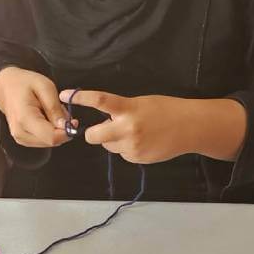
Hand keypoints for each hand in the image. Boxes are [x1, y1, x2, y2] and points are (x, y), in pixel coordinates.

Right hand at [0, 67, 68, 148]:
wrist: (6, 88)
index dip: (66, 132)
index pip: (51, 137)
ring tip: (51, 112)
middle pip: (51, 142)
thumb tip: (65, 126)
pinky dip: (49, 132)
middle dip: (62, 129)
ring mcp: (20, 139)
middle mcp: (20, 133)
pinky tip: (46, 119)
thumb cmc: (25, 83)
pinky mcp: (23, 140)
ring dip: (56, 130)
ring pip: (48, 143)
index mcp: (25, 119)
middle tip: (61, 111)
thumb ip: (55, 108)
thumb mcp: (45, 87)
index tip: (74, 120)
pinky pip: (43, 141)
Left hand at [59, 90, 246, 162]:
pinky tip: (143, 142)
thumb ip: (121, 112)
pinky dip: (126, 148)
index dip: (81, 98)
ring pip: (108, 146)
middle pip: (93, 136)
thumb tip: (104, 123)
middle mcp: (127, 129)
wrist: (189, 128)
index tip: (65, 94)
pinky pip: (122, 154)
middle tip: (99, 129)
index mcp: (128, 109)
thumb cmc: (165, 110)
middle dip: (92, 134)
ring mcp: (131, 146)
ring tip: (134, 133)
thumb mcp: (141, 103)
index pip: (100, 101)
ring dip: (113, 141)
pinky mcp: (136, 158)